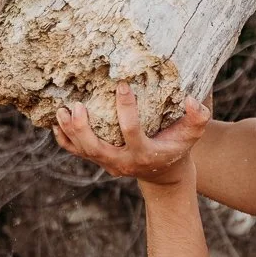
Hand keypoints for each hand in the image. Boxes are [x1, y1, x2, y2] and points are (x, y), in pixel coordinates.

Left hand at [52, 82, 208, 185]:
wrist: (164, 173)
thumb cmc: (178, 146)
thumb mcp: (193, 134)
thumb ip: (198, 117)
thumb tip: (191, 98)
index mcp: (145, 153)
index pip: (131, 131)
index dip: (126, 108)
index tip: (121, 83)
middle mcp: (123, 161)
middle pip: (96, 148)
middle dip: (83, 128)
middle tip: (76, 105)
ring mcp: (108, 163)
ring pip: (82, 151)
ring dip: (69, 131)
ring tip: (62, 110)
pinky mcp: (99, 161)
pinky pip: (76, 152)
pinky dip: (64, 138)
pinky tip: (57, 121)